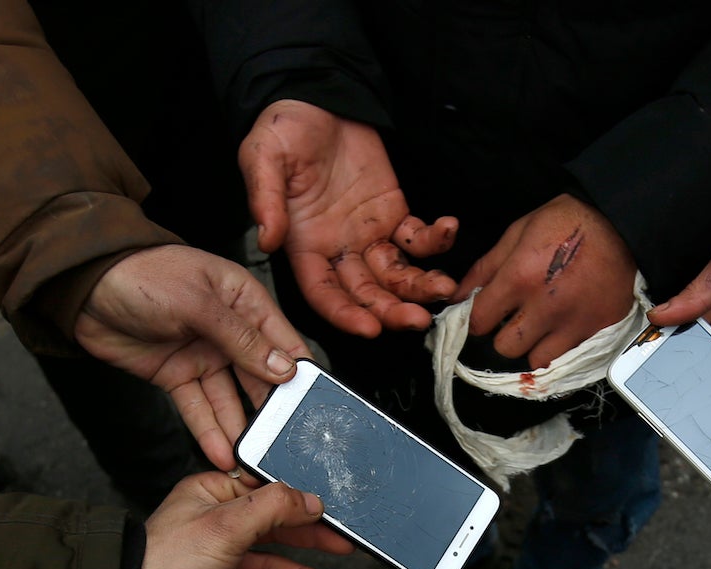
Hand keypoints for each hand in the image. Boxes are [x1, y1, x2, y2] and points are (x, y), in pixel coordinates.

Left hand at [72, 245, 309, 469]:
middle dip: (272, 409)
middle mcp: (229, 330)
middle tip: (286, 441)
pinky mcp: (177, 376)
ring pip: (229, 398)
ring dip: (240, 427)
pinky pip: (199, 407)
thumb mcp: (198, 302)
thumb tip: (282, 368)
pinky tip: (221, 451)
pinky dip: (209, 430)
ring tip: (253, 457)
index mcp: (243, 300)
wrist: (84, 288)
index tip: (315, 405)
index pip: (283, 341)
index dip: (299, 373)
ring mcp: (202, 354)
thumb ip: (241, 338)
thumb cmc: (142, 275)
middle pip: (260, 376)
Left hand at [124, 473, 353, 568]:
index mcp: (212, 495)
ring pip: (267, 567)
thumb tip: (309, 498)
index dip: (300, 502)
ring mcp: (216, 562)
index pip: (267, 492)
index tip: (331, 511)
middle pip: (273, 529)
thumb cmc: (164, 562)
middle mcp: (215, 526)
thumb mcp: (226, 524)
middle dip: (307, 541)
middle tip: (341, 546)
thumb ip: (274, 507)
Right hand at [241, 100, 458, 336]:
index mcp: (304, 245)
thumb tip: (267, 239)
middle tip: (417, 319)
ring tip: (442, 288)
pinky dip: (435, 241)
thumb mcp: (263, 158)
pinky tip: (447, 230)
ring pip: (396, 274)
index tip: (369, 328)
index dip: (345, 314)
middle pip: (366, 293)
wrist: (315, 98)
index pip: (324, 293)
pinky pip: (417, 237)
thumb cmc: (283, 130)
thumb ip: (265, 199)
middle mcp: (337, 249)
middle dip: (391, 311)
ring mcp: (367, 234)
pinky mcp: (393, 213)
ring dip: (419, 286)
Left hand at [454, 194, 637, 369]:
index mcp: (520, 277)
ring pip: (536, 359)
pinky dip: (560, 345)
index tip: (487, 313)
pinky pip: (567, 354)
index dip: (479, 318)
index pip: (480, 321)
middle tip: (514, 320)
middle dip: (503, 336)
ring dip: (532, 346)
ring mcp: (574, 322)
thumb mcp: (518, 232)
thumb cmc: (565, 221)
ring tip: (539, 326)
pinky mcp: (598, 329)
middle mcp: (545, 306)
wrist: (622, 222)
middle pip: (505, 348)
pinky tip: (562, 325)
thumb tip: (456, 297)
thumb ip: (485, 268)